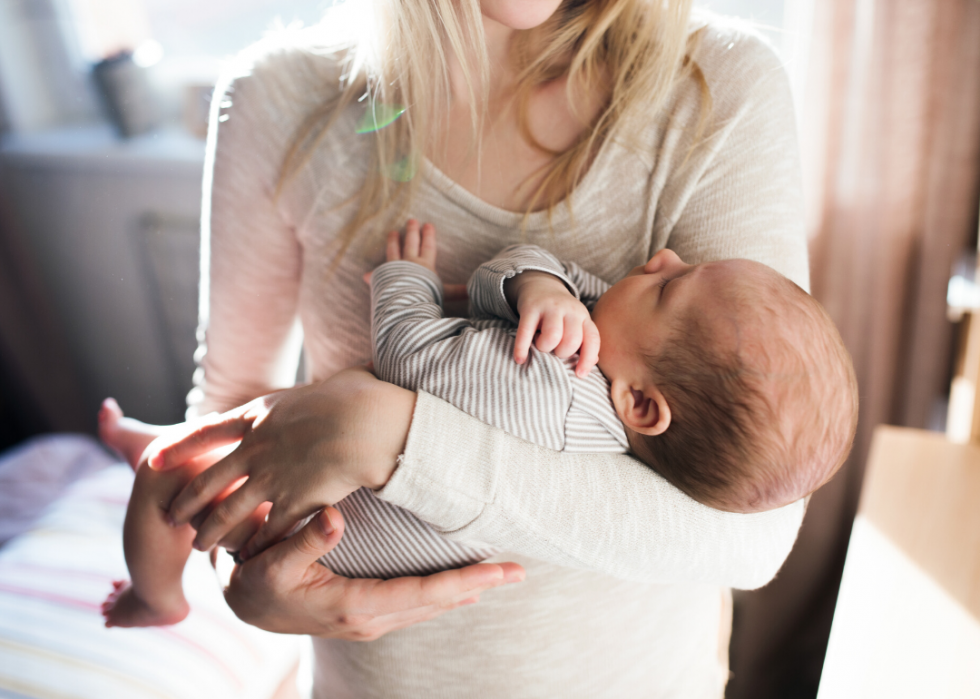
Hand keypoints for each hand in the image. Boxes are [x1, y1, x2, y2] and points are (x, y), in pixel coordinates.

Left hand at [147, 368, 416, 558]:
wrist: (370, 423)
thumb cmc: (358, 397)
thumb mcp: (325, 383)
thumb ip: (319, 392)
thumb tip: (343, 380)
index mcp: (258, 415)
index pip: (206, 432)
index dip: (179, 447)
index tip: (154, 458)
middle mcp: (255, 448)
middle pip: (208, 480)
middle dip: (185, 501)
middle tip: (169, 516)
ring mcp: (271, 477)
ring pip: (229, 512)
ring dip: (211, 532)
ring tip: (199, 546)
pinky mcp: (293, 501)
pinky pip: (266, 530)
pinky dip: (254, 545)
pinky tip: (247, 557)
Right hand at [224, 506, 524, 638]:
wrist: (243, 605)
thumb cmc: (257, 580)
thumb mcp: (273, 562)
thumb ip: (306, 540)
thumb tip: (336, 519)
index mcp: (355, 605)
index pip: (424, 593)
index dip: (465, 580)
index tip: (499, 571)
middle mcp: (370, 619)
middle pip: (438, 602)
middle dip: (480, 587)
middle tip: (520, 571)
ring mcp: (371, 620)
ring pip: (430, 606)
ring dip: (467, 591)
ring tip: (501, 576)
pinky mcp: (368, 614)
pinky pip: (417, 606)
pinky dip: (445, 595)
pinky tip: (462, 590)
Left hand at [364, 219, 466, 315]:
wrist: (408, 301)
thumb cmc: (427, 297)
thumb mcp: (444, 294)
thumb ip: (456, 292)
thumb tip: (471, 291)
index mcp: (425, 266)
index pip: (428, 247)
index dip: (428, 236)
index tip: (428, 225)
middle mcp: (410, 263)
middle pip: (411, 244)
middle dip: (412, 232)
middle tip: (411, 220)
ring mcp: (396, 268)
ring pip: (394, 252)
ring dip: (393, 242)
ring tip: (392, 232)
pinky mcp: (385, 278)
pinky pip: (379, 275)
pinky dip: (373, 276)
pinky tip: (367, 275)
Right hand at [505, 271, 599, 377]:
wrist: (540, 286)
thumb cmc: (560, 315)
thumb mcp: (576, 324)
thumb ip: (584, 343)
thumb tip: (590, 364)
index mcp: (583, 317)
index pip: (592, 339)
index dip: (588, 359)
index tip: (580, 374)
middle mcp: (570, 310)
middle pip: (572, 340)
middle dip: (562, 353)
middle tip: (554, 349)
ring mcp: (550, 307)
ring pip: (552, 336)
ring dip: (545, 347)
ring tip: (540, 344)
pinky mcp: (530, 308)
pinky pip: (526, 332)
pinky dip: (522, 348)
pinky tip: (520, 359)